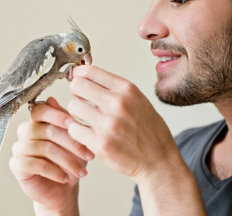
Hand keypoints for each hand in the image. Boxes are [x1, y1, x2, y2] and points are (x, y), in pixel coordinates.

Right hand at [9, 97, 94, 214]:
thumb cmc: (69, 161)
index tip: (75, 124)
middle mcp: (25, 132)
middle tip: (89, 154)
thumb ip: (65, 121)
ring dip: (67, 160)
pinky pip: (34, 164)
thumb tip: (52, 99)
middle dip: (71, 143)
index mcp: (37, 122)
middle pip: (45, 130)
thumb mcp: (74, 139)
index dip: (57, 115)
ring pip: (43, 148)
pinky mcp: (17, 165)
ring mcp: (19, 148)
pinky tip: (65, 178)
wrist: (63, 189)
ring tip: (81, 171)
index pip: (40, 110)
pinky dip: (54, 171)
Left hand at [66, 65, 180, 181]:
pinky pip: (74, 129)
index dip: (77, 74)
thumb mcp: (138, 100)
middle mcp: (118, 103)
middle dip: (75, 92)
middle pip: (77, 85)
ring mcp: (108, 124)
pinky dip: (76, 131)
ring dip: (75, 113)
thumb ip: (115, 89)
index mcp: (127, 90)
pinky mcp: (100, 143)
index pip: (90, 71)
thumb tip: (86, 77)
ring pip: (72, 106)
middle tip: (81, 101)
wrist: (158, 161)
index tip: (75, 79)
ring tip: (85, 119)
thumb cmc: (149, 132)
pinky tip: (86, 133)